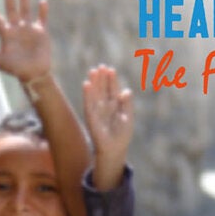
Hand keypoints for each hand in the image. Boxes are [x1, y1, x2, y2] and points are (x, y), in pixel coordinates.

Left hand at [0, 0, 52, 84]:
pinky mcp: (41, 31)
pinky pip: (42, 18)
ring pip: (26, 10)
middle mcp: (16, 28)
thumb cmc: (14, 68)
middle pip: (11, 9)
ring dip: (24, 0)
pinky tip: (42, 1)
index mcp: (5, 33)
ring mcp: (29, 28)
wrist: (32, 74)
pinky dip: (43, 11)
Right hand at [84, 65, 133, 190]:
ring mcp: (97, 111)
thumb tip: (126, 91)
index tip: (110, 69)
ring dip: (94, 83)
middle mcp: (104, 106)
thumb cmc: (122, 134)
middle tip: (100, 66)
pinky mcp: (91, 117)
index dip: (111, 80)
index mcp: (114, 105)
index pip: (112, 89)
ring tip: (93, 71)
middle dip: (101, 78)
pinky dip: (87, 94)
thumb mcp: (128, 117)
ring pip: (95, 94)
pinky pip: (88, 104)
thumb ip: (127, 104)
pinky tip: (86, 84)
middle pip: (102, 89)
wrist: (115, 149)